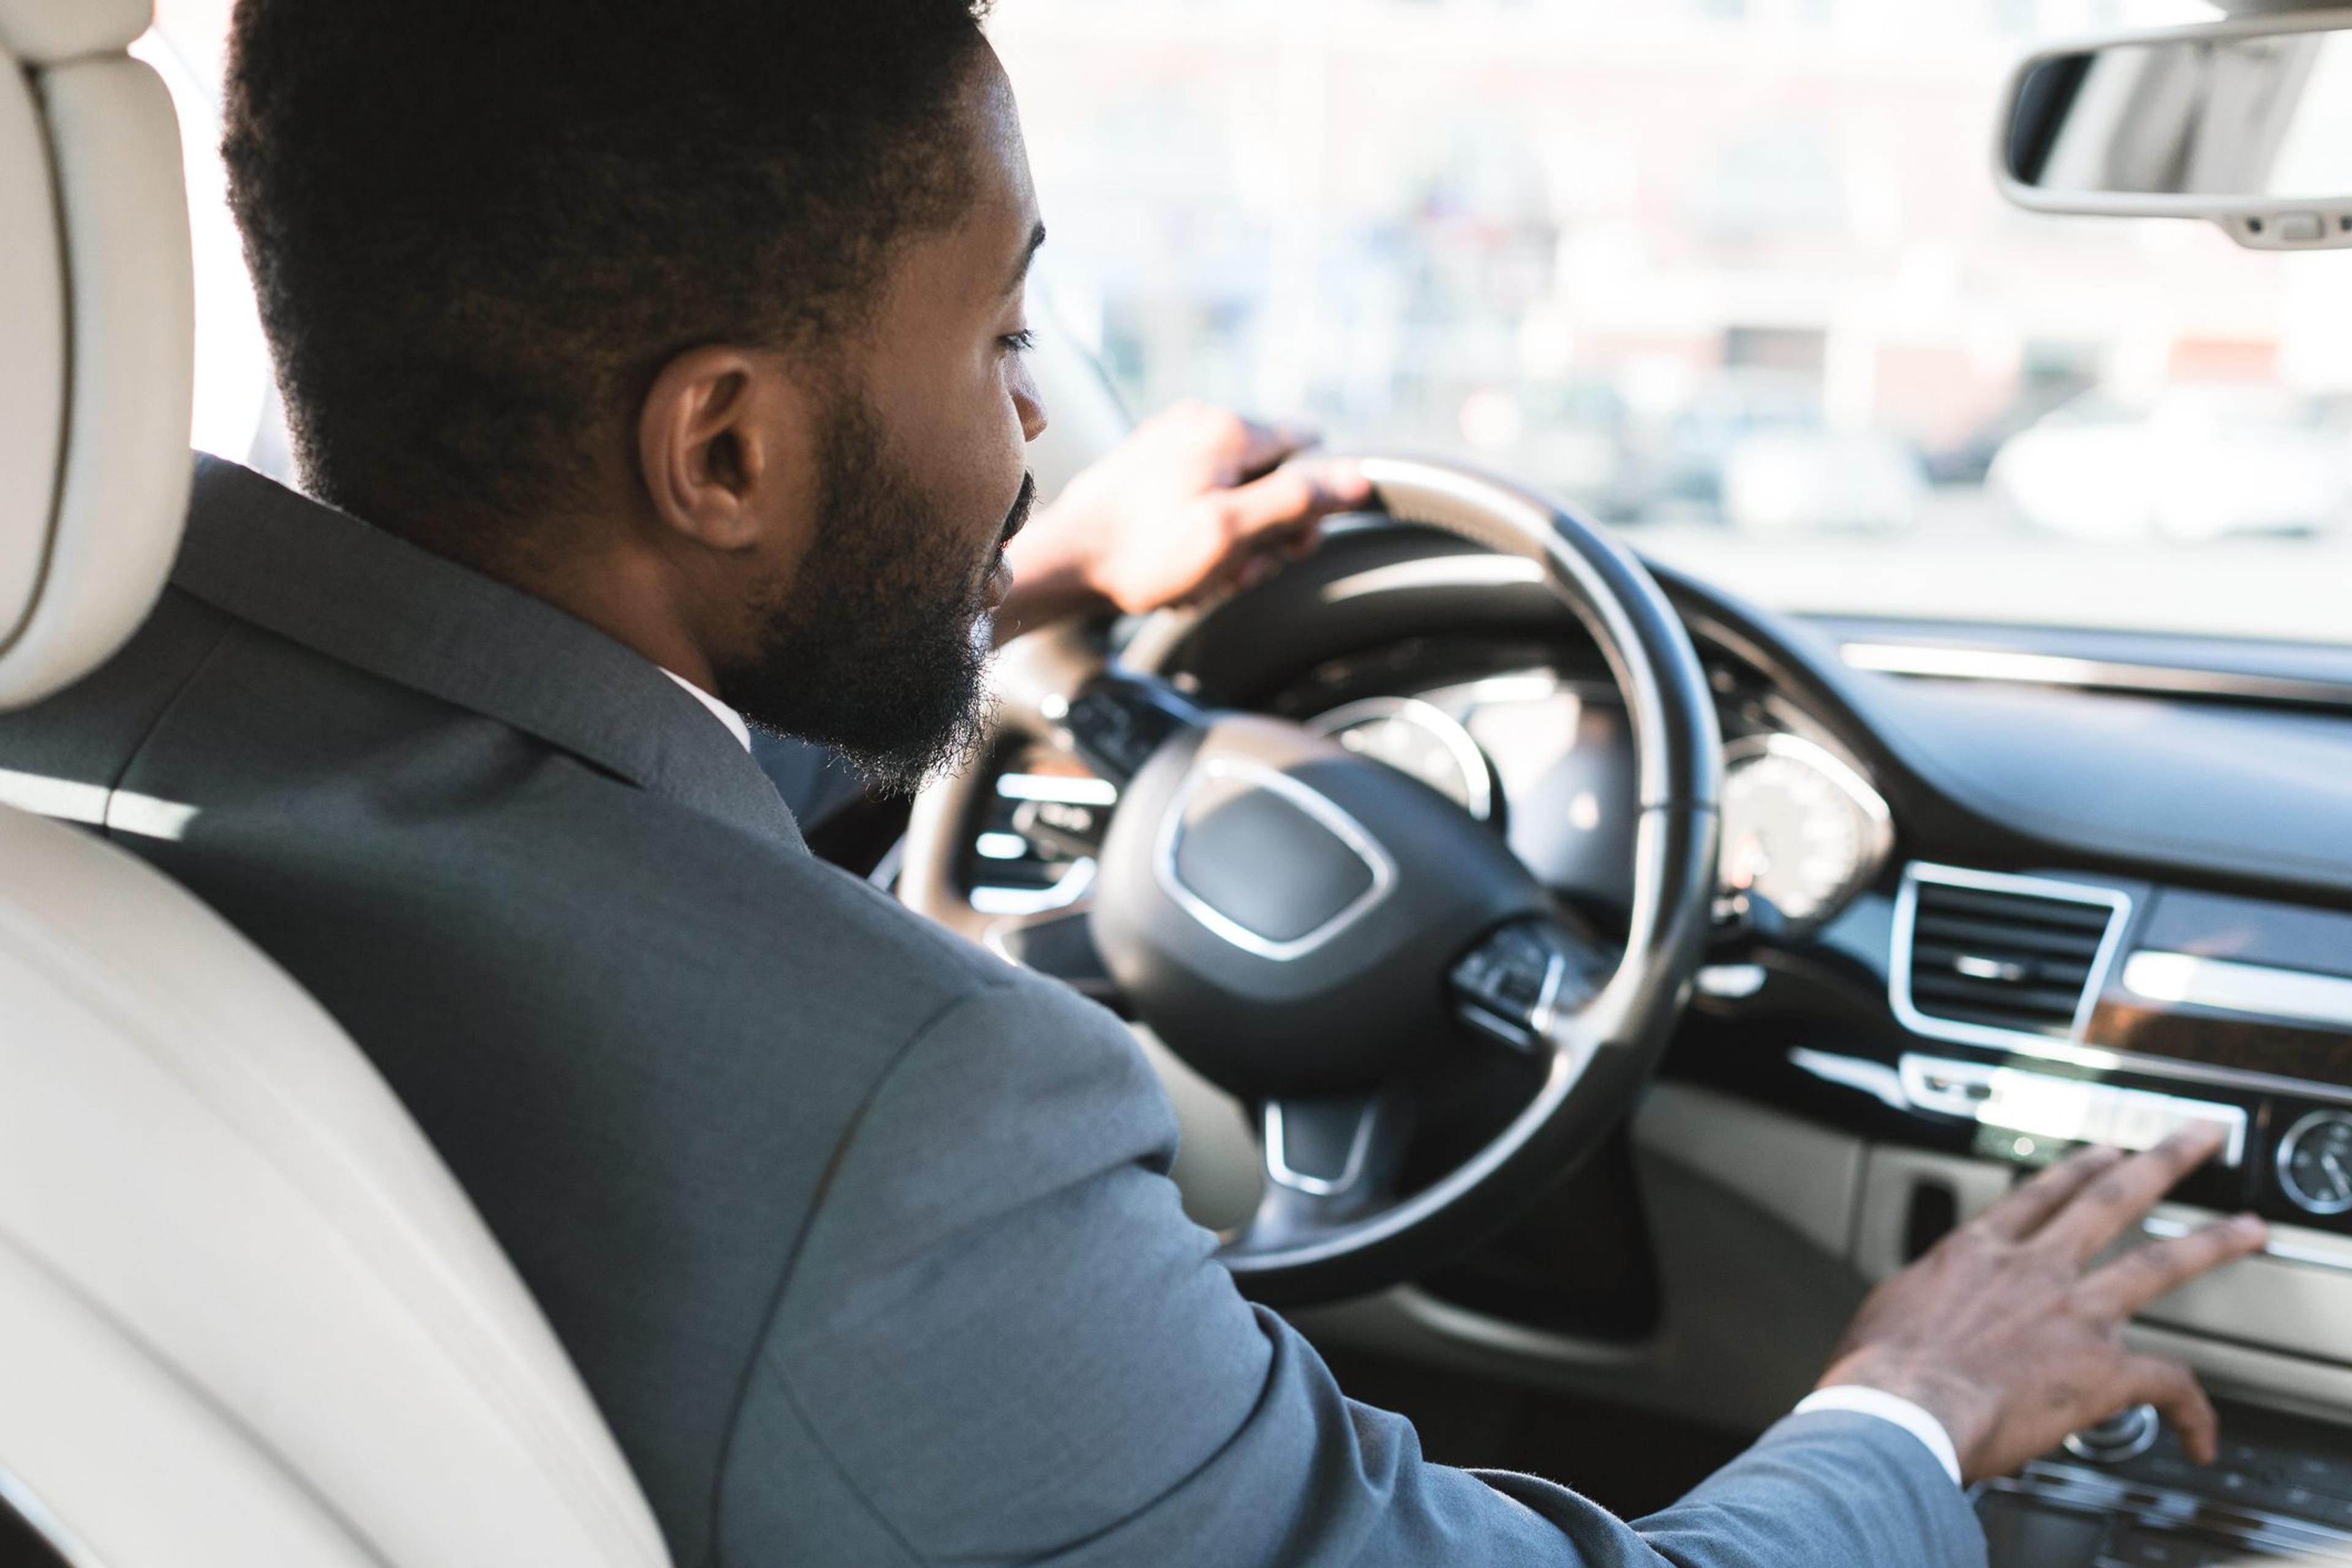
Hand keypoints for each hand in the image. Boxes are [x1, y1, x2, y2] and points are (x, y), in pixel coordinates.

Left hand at [998, 400, 1370, 633]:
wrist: (1064, 562)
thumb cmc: (1142, 552)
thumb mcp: (1230, 532)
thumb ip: (1296, 501)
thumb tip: (1357, 478)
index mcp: (1229, 428)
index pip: (1311, 450)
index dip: (1309, 502)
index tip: (1283, 542)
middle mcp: (1203, 421)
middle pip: (1273, 479)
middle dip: (1263, 534)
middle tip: (1233, 571)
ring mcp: (1174, 441)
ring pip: (1237, 497)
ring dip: (1230, 546)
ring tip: (1197, 575)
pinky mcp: (1152, 465)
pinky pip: (1202, 501)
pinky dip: (1198, 538)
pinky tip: (1175, 565)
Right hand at [1816, 1124, 2266, 1483]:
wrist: (1900, 1409)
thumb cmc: (1877, 1372)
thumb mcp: (1886, 1311)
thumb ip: (1919, 1303)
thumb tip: (1914, 1317)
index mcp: (1975, 1254)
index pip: (2038, 1197)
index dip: (2077, 1170)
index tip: (2104, 1154)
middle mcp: (2032, 1270)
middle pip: (2109, 1199)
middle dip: (2160, 1163)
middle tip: (2195, 1138)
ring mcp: (2072, 1314)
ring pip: (2157, 1265)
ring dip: (2213, 1244)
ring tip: (2251, 1229)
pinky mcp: (2100, 1370)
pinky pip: (2166, 1385)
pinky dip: (2194, 1414)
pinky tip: (2204, 1437)